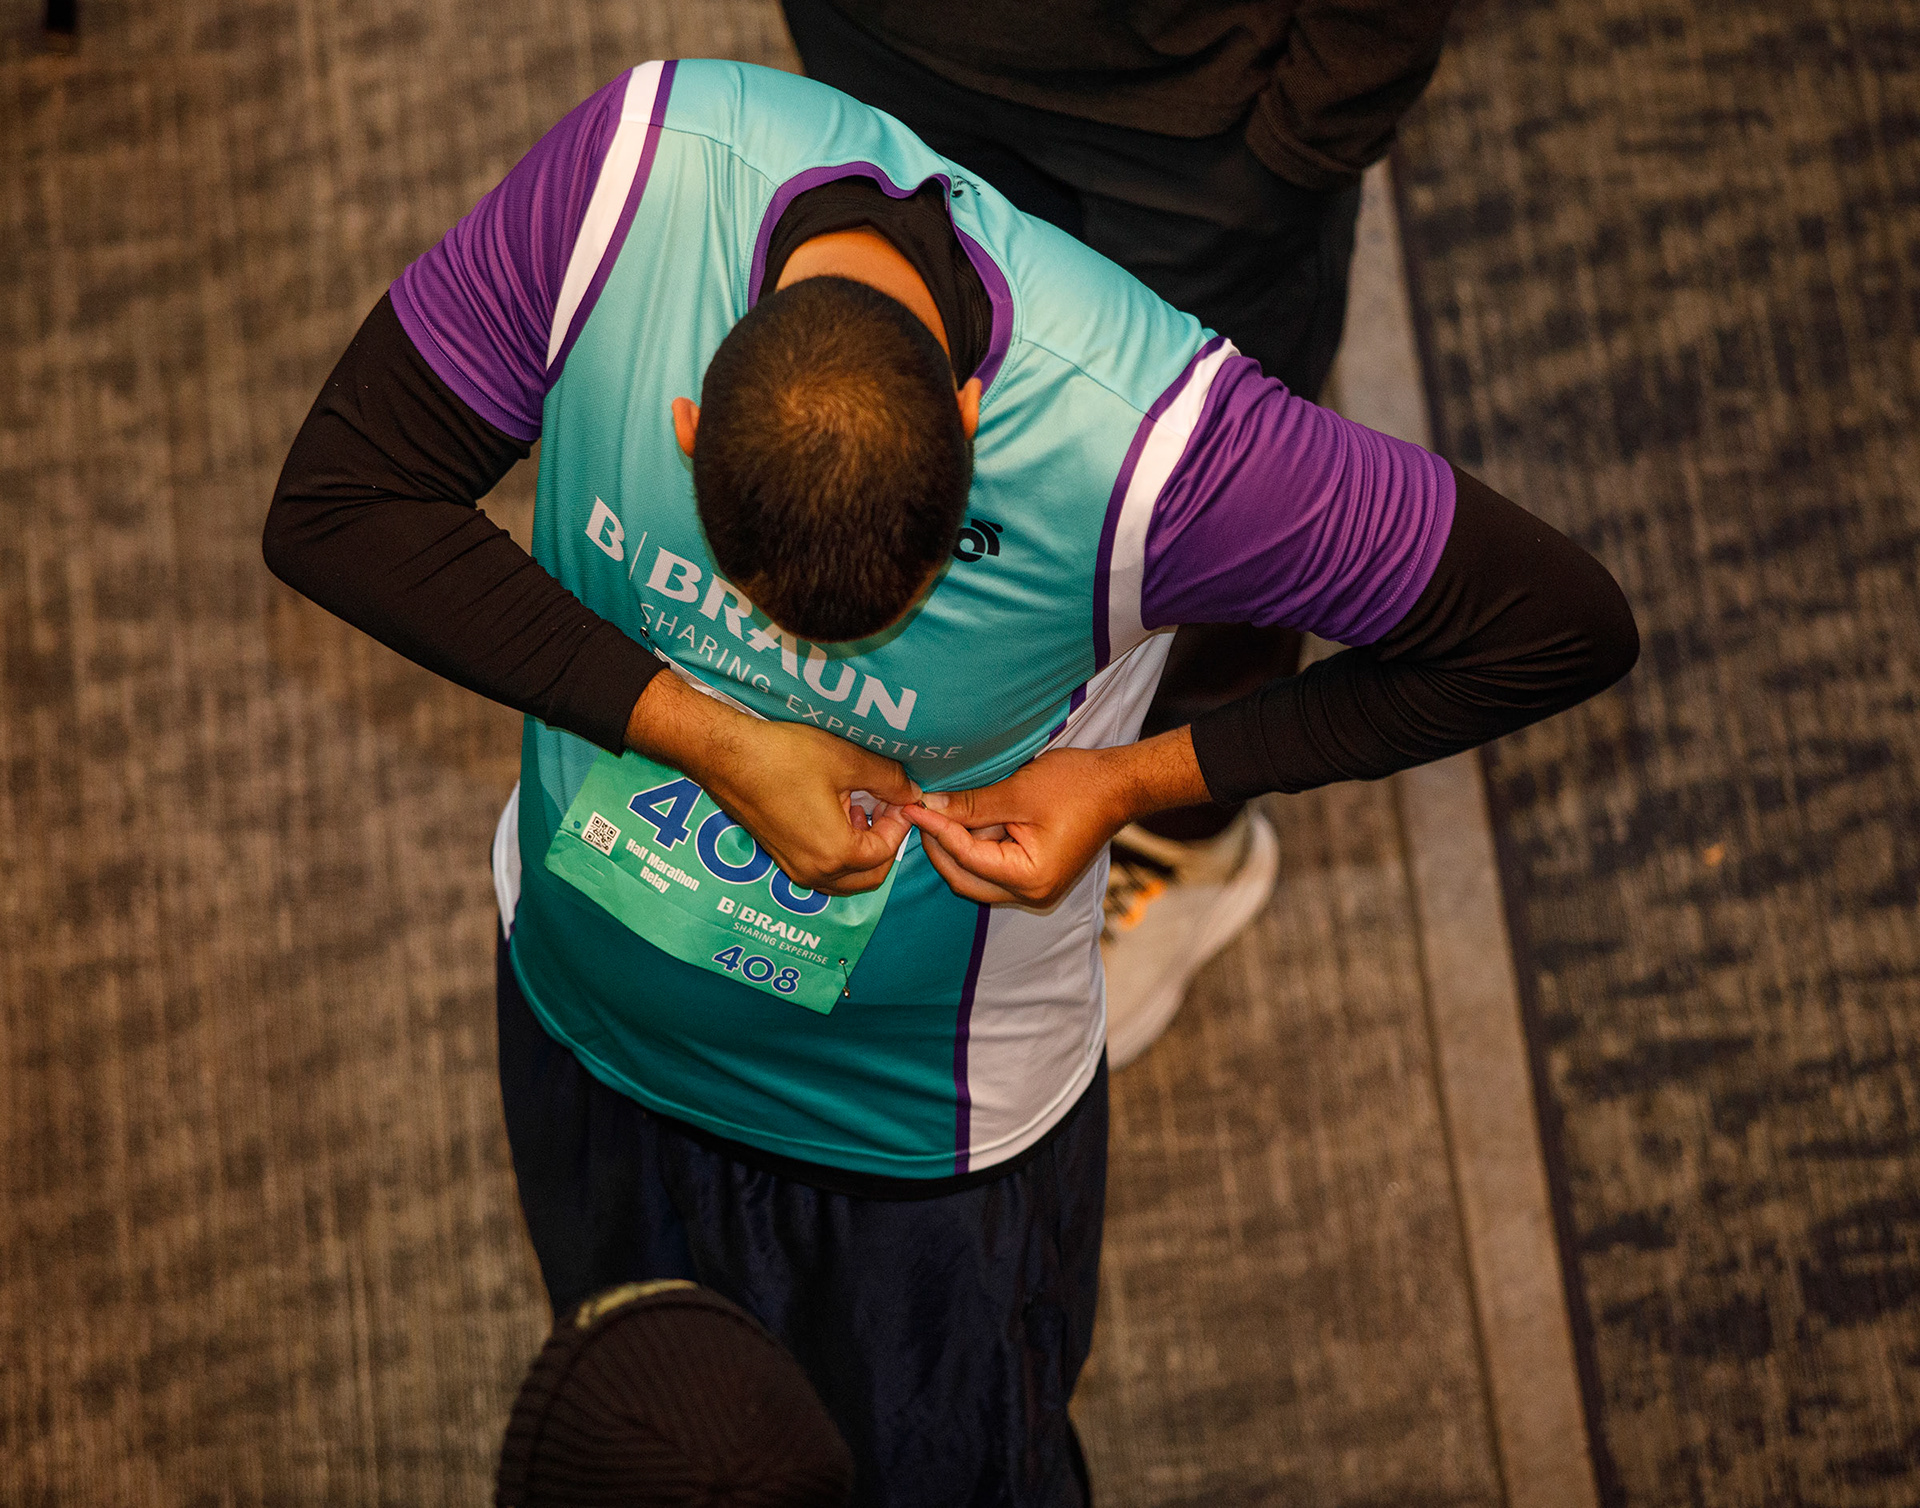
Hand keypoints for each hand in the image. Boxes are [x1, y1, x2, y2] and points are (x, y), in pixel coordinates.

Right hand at [625, 671, 919, 894]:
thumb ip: (888, 780)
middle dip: (885, 844)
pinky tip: (836, 812)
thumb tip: (911, 792)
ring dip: (862, 851)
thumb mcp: (847, 761)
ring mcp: (794, 869)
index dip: (900, 824)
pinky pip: (823, 868)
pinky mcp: (780, 858)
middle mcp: (814, 872)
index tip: (901, 796)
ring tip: (862, 809)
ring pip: (845, 877)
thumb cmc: (784, 756)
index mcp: (835, 854)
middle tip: (887, 808)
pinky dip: (839, 850)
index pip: (886, 852)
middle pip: (869, 876)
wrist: (726, 755)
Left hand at [904, 731, 1209, 907]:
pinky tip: (964, 819)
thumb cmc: (1078, 786)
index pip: (967, 857)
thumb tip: (929, 806)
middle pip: (965, 878)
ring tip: (939, 812)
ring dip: (957, 847)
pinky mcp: (1036, 874)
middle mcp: (1031, 893)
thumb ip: (972, 804)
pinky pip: (993, 866)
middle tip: (919, 812)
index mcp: (1030, 878)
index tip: (912, 807)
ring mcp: (1034, 887)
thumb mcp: (1018, 792)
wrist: (1120, 785)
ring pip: (976, 875)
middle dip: (939, 847)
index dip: (936, 830)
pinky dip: (976, 846)